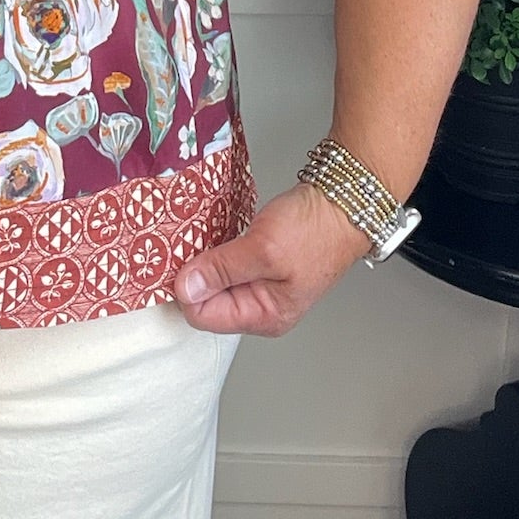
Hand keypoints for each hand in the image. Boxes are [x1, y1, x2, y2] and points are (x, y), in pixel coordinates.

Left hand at [171, 183, 373, 335]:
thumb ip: (222, 269)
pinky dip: (215, 248)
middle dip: (193, 273)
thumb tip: (185, 288)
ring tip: (195, 234)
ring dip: (203, 258)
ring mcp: (261, 285)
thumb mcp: (263, 249)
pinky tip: (210, 232)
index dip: (185, 287)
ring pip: (214, 278)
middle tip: (183, 241)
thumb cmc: (314, 230)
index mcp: (264, 316)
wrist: (343, 202)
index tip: (174, 257)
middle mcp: (261, 307)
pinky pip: (225, 262)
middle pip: (206, 299)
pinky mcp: (260, 263)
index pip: (202, 315)